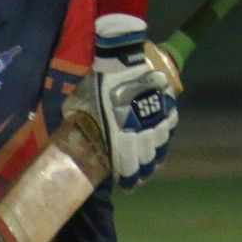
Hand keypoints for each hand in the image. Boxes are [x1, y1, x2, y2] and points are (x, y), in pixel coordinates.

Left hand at [91, 14, 178, 188]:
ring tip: (151, 166)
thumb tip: (72, 130)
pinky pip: (169, 127)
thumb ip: (82, 119)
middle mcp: (141, 129)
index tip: (126, 185)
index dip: (127, 177)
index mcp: (119, 132)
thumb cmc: (100, 79)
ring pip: (160, 146)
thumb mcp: (84, 102)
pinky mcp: (168, 105)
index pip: (126, 163)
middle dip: (141, 173)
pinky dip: (166, 138)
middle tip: (137, 180)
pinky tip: (162, 144)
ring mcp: (157, 118)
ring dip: (155, 159)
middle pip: (145, 159)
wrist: (123, 56)